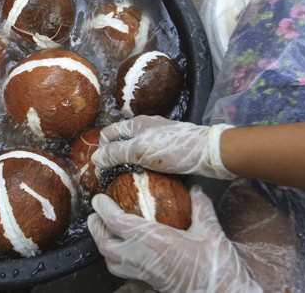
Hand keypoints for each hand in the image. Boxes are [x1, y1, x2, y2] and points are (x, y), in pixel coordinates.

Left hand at [88, 186, 262, 292]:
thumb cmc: (216, 268)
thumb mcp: (210, 232)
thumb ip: (200, 207)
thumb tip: (196, 189)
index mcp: (152, 240)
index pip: (115, 221)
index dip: (103, 208)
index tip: (99, 198)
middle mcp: (141, 258)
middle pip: (104, 244)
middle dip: (95, 227)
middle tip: (95, 214)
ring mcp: (142, 274)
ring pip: (110, 261)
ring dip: (103, 245)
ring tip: (105, 231)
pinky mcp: (148, 284)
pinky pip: (122, 273)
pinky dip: (115, 261)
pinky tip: (123, 254)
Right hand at [94, 115, 236, 179]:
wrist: (209, 153)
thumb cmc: (174, 148)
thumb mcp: (140, 151)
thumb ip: (116, 153)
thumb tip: (95, 158)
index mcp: (136, 123)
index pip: (108, 133)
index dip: (101, 149)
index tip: (101, 168)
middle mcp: (146, 128)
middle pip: (121, 142)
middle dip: (114, 157)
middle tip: (111, 177)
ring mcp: (158, 139)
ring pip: (135, 151)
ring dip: (129, 163)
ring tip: (126, 180)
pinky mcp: (169, 150)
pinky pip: (149, 158)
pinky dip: (143, 167)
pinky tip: (145, 179)